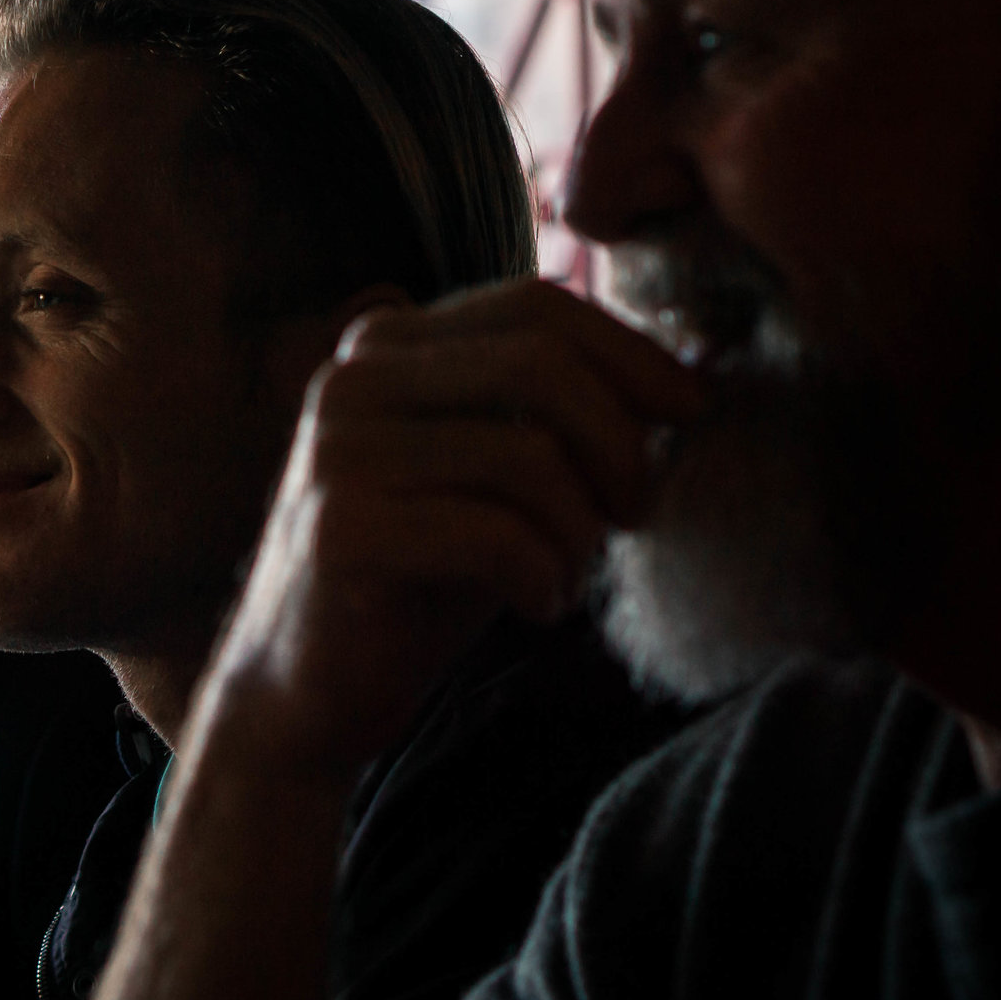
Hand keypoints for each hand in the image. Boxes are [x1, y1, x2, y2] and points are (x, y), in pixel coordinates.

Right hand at [204, 278, 700, 766]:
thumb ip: (553, 411)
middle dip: (619, 443)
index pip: (534, 306)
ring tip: (567, 575)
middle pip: (541, 364)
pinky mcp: (340, 529)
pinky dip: (542, 577)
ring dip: (579, 531)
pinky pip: (494, 534)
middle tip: (635, 514)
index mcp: (386, 344)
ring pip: (527, 456)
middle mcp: (351, 379)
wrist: (306, 692)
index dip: (631, 353)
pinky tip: (536, 606)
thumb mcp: (492, 474)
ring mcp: (337, 451)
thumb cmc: (420, 580)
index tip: (692, 412)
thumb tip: (694, 369)